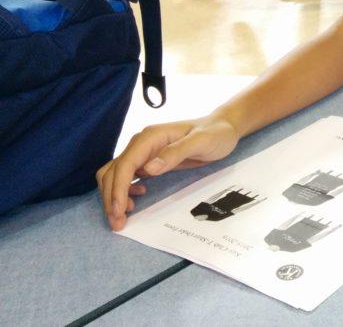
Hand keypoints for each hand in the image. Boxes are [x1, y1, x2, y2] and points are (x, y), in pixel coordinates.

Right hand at [96, 116, 239, 230]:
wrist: (223, 128)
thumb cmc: (215, 133)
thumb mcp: (201, 142)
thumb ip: (176, 152)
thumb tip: (148, 169)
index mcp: (150, 137)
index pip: (125, 164)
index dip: (118, 189)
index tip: (119, 211)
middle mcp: (142, 143)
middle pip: (113, 171)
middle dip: (111, 197)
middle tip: (118, 223)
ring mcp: (144, 152)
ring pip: (116, 174)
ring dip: (114, 195)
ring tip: (123, 216)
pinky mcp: (149, 160)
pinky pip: (127, 176)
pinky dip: (123, 190)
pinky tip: (137, 198)